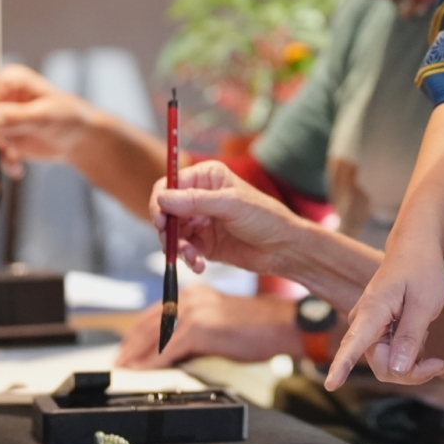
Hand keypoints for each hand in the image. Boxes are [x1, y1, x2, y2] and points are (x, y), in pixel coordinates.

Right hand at [0, 64, 101, 178]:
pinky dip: (3, 161)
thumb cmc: (69, 117)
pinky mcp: (5, 136)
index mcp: (11, 80)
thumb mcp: (45, 116)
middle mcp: (3, 97)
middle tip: (3, 150)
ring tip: (16, 160)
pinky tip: (18, 168)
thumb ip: (16, 117)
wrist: (81, 139)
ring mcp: (2, 118)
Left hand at [114, 287, 301, 367]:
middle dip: (130, 344)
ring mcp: (194, 312)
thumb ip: (193, 336)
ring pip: (154, 335)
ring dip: (136, 355)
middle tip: (119, 361)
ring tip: (125, 369)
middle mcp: (191, 298)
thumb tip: (171, 355)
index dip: (137, 332)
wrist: (281, 326)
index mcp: (194, 295)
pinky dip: (152, 362)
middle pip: (149, 322)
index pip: (155, 312)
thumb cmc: (257, 328)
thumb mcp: (218, 326)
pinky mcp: (200, 329)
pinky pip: (167, 349)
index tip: (127, 348)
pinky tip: (142, 371)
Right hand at [150, 159, 312, 280]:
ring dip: (177, 247)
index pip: (170, 184)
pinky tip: (199, 265)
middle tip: (171, 243)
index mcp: (207, 177)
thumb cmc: (264, 217)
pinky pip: (184, 250)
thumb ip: (195, 201)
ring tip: (193, 257)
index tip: (160, 219)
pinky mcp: (204, 243)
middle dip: (166, 229)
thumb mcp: (230, 205)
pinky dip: (187, 259)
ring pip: (172, 233)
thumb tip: (162, 198)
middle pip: (166, 210)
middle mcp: (200, 197)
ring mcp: (201, 221)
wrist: (283, 248)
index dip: (160, 201)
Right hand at [325, 235, 443, 390]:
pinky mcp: (377, 333)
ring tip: (427, 333)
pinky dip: (410, 355)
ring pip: (387, 364)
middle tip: (440, 364)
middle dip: (411, 372)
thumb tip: (397, 370)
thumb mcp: (424, 302)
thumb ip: (410, 336)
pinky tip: (420, 335)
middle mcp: (364, 322)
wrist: (415, 249)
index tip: (331, 384)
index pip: (354, 342)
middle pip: (382, 365)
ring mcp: (369, 328)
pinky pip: (391, 357)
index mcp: (373, 310)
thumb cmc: (421, 270)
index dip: (342, 365)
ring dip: (412, 363)